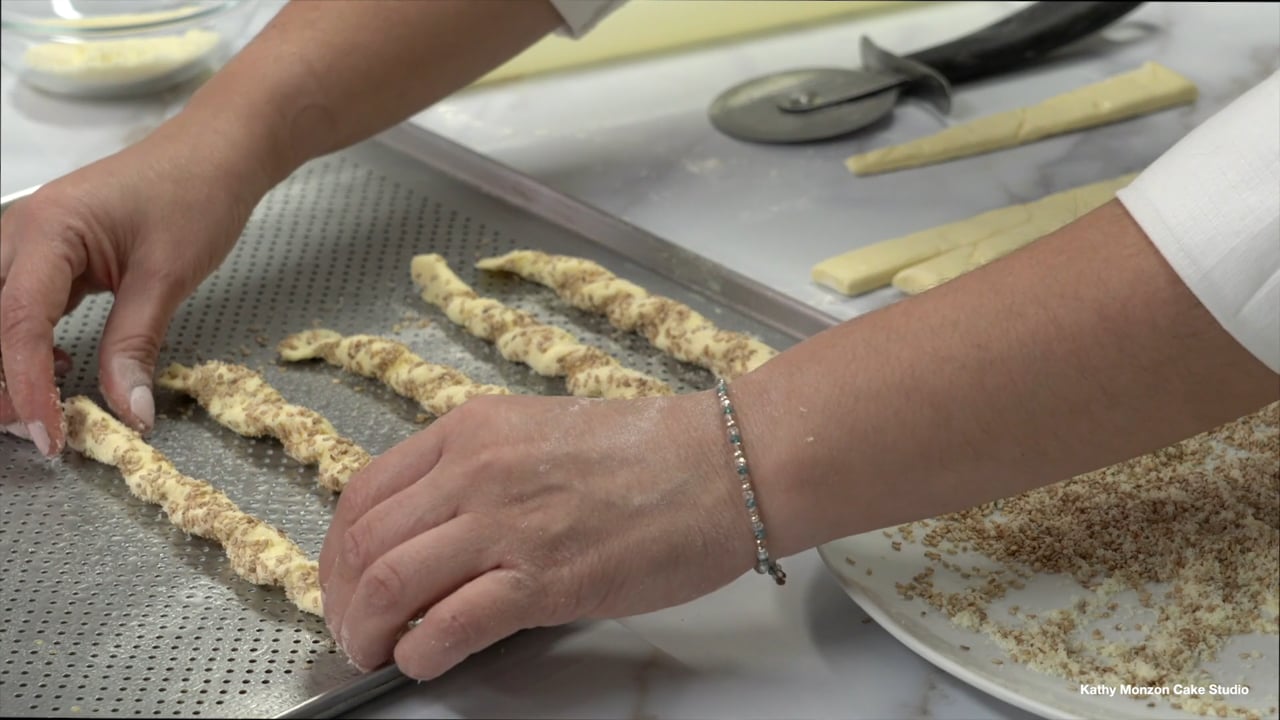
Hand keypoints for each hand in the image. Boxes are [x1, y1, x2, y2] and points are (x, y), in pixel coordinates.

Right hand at [0, 119, 269, 454]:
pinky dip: (26, 345)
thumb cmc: (195, 194)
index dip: (27, 385)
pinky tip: (59, 365)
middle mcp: (20, 233)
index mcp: (47, 230)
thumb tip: (129, 412)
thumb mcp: (169, 276)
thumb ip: (137, 345)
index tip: (49, 434)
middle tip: (38, 431)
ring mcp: (28, 243)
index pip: (17, 321)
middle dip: (1, 382)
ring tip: (44, 409)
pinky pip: (16, 307)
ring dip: (9, 366)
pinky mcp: (46, 255)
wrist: (215, 153)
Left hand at [318, 392, 753, 678]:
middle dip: (340, 598)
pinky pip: (447, 625)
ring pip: (388, 582)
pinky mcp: (542, 578)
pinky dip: (417, 653)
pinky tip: (421, 660)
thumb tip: (435, 531)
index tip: (342, 578)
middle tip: (349, 627)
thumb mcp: (540, 435)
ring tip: (372, 651)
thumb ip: (479, 472)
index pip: (364, 491)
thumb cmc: (649, 452)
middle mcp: (475, 470)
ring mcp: (506, 523)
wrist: (722, 466)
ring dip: (364, 629)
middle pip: (364, 542)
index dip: (337, 549)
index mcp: (471, 429)